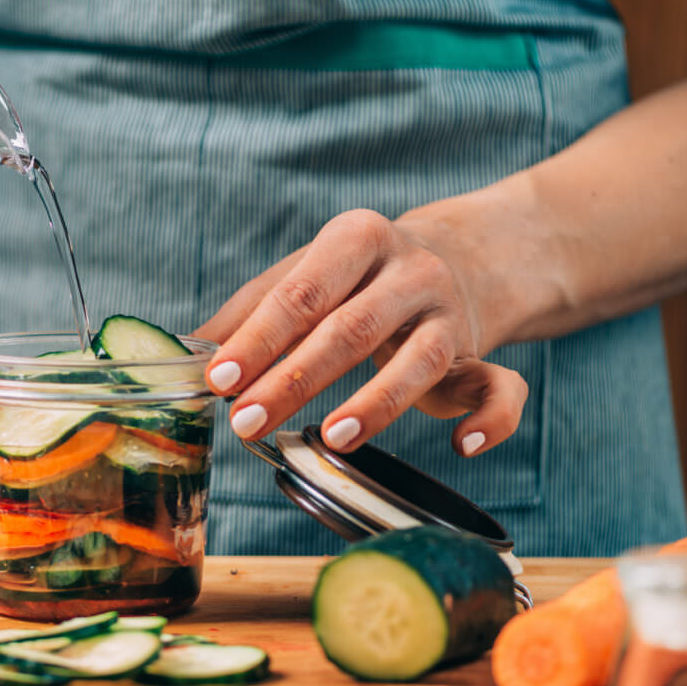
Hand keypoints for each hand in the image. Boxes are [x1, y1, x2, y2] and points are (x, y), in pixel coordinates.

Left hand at [195, 209, 527, 457]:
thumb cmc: (354, 278)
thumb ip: (247, 313)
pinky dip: (492, 419)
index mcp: (356, 239)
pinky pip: (502, 388)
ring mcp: (451, 314)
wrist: (456, 257)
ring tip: (334, 436)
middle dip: (295, 379)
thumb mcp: (301, 275)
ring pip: (422, 359)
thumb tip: (185, 356)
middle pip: (350, 328)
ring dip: (379, 401)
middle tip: (247, 422)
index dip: (259, 338)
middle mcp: (410, 271)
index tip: (220, 379)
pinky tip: (462, 446)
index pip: (301, 292)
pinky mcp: (481, 357)